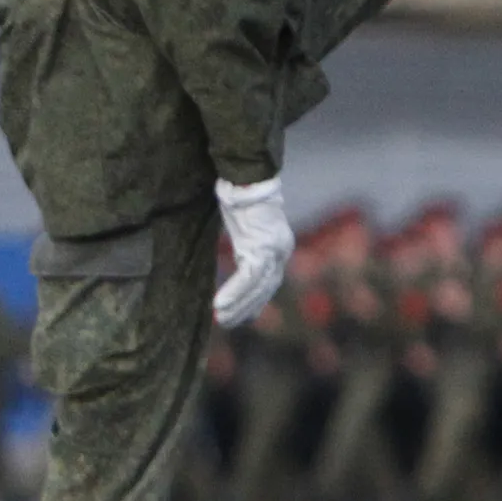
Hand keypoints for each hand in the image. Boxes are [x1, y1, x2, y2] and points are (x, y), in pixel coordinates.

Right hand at [213, 177, 293, 328]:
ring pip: (257, 287)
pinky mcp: (262, 246)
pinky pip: (248, 277)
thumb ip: (248, 243)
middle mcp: (282, 250)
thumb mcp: (247, 225)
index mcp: (280, 246)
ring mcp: (274, 249)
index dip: (257, 300)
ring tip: (220, 318)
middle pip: (266, 288)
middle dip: (246, 308)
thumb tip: (241, 251)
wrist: (248, 177)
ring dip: (238, 306)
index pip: (270, 281)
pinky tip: (219, 304)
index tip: (245, 316)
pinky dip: (234, 293)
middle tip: (227, 323)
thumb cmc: (243, 196)